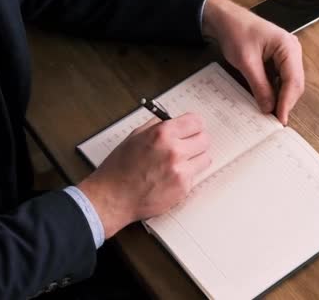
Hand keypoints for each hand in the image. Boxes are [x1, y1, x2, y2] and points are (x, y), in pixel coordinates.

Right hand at [78, 113, 210, 237]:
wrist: (113, 198)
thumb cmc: (119, 169)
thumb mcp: (134, 137)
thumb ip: (157, 127)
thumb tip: (173, 121)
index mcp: (162, 134)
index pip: (196, 121)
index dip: (193, 125)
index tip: (191, 129)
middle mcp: (174, 151)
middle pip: (205, 139)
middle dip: (196, 141)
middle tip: (187, 146)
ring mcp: (180, 171)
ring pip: (205, 158)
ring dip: (195, 159)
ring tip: (179, 163)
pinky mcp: (183, 188)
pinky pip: (196, 176)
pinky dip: (187, 176)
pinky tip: (171, 177)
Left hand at [202, 0, 304, 124]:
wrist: (226, 19)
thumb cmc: (236, 32)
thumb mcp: (246, 62)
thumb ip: (259, 86)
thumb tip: (269, 108)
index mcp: (288, 46)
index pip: (293, 80)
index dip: (287, 102)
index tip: (280, 119)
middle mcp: (292, 50)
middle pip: (295, 84)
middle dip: (286, 103)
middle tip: (276, 121)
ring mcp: (287, 55)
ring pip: (290, 84)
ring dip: (282, 99)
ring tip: (272, 115)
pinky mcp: (279, 60)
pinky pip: (282, 80)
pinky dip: (276, 92)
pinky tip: (269, 102)